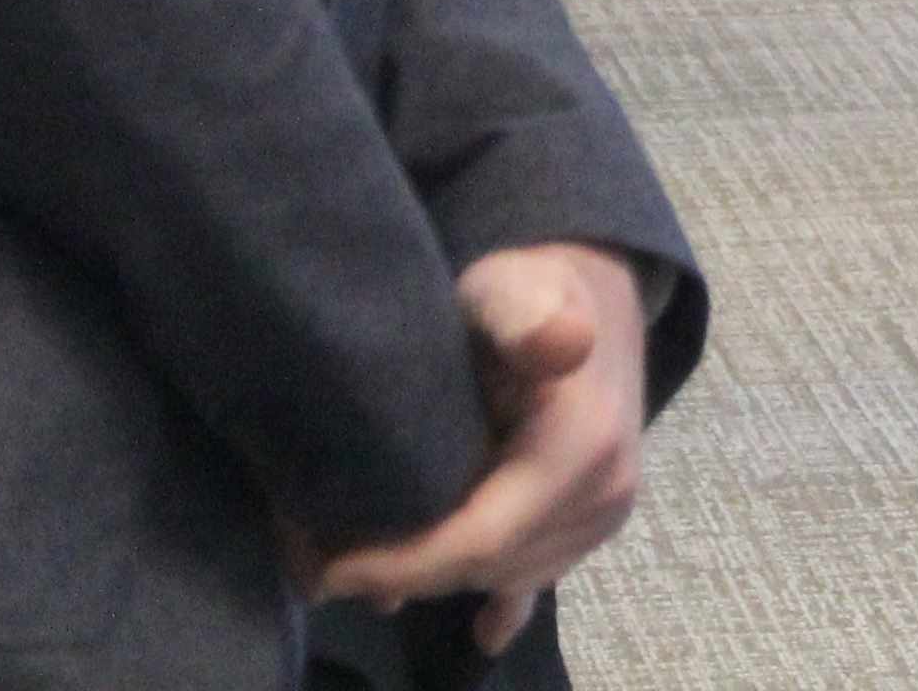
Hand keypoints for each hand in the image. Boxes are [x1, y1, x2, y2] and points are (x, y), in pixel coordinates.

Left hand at [306, 242, 653, 651]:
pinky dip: (505, 604)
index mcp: (584, 448)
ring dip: (430, 578)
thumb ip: (523, 313)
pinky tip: (484, 633)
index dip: (399, 565)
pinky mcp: (594, 523)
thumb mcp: (514, 286)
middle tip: (313, 556)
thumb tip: (560, 343)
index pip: (479, 540)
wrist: (595, 292)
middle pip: (482, 567)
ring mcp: (603, 516)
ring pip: (500, 577)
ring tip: (356, 562)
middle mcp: (603, 494)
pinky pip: (543, 579)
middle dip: (398, 574)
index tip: (324, 566)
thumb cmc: (533, 285)